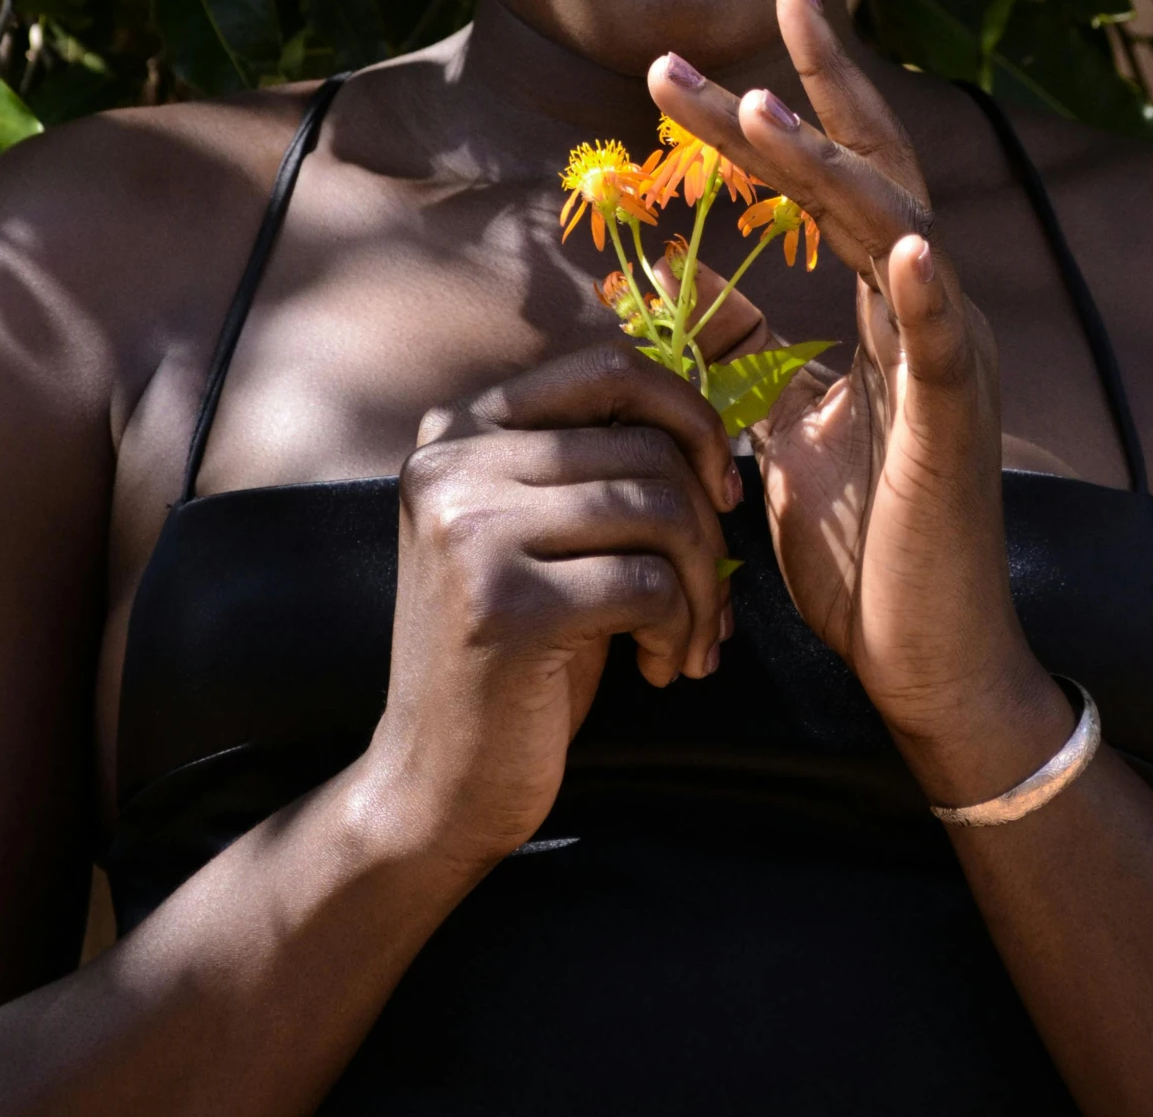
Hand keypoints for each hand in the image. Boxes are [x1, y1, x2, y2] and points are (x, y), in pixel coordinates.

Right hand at [369, 345, 738, 868]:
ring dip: (706, 586)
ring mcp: (471, 531)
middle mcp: (453, 464)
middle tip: (712, 596)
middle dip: (709, 527)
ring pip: (660, 512)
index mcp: (460, 428)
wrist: (433, 784)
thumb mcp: (540, 532)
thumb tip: (711, 420)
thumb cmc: (513, 651)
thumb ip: (592, 461)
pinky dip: (680, 629)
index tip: (719, 487)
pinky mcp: (504, 605)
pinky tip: (659, 669)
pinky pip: (650, 586)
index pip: (610, 368)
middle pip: (648, 449)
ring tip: (690, 637)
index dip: (689, 416)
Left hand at [647, 0, 1067, 794]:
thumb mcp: (789, 435)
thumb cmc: (868, 551)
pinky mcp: (960, 431)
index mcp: (883, 307)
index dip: (781, 107)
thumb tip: (705, 301)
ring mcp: (949, 364)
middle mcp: (924, 313)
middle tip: (738, 20)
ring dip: (835, 170)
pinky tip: (910, 245)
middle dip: (801, 94)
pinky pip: (951, 347)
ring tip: (762, 111)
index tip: (698, 57)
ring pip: (899, 233)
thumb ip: (761, 359)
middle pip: (868, 173)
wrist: (927, 664)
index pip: (833, 180)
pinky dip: (932, 293)